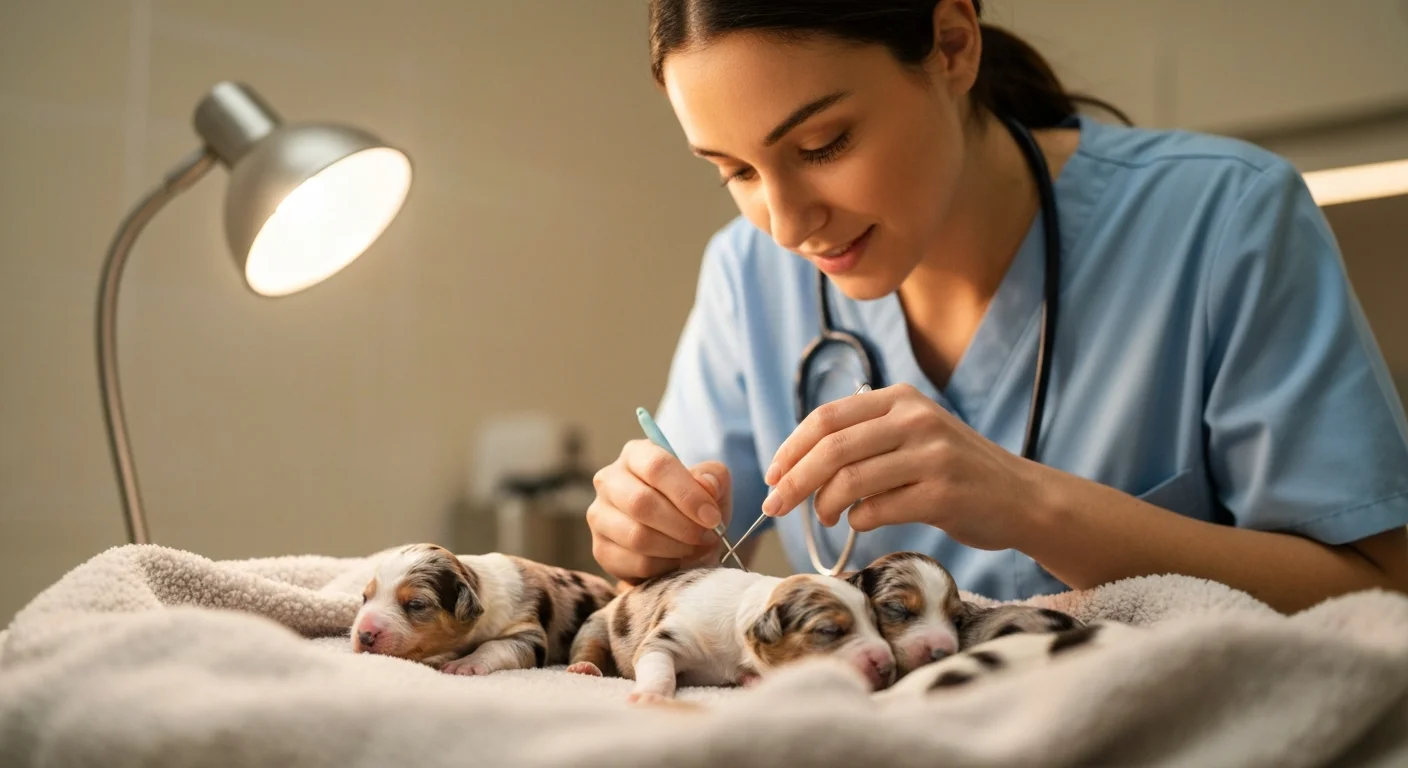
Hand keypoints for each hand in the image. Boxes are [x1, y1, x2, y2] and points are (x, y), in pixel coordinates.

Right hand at [586, 439, 731, 583]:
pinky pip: (634, 563)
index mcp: (636, 455)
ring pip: (636, 536)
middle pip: (641, 503)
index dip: (687, 494)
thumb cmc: (692, 506)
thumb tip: (706, 485)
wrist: (680, 540)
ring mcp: (600, 515)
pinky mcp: (600, 549)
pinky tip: (676, 561)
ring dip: (675, 547)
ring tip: (695, 548)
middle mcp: (609, 480)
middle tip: (706, 536)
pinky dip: (664, 567)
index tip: (711, 517)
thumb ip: (714, 478)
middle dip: (682, 525)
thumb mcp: (712, 486)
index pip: (657, 467)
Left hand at [761, 383, 1037, 550]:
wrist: (1022, 497)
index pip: (827, 418)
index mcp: (901, 398)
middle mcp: (915, 419)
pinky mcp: (943, 494)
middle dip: (794, 480)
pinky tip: (860, 523)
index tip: (772, 474)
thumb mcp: (914, 433)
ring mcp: (932, 456)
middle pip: (831, 448)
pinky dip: (858, 520)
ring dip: (824, 506)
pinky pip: (877, 510)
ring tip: (825, 518)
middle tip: (776, 506)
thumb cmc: (956, 470)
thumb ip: (866, 436)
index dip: (790, 448)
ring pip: (849, 480)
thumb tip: (797, 465)